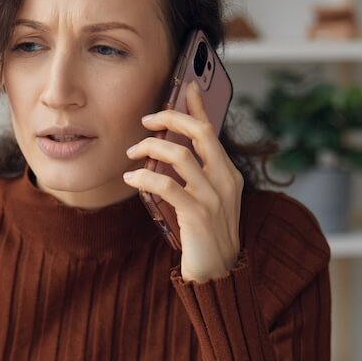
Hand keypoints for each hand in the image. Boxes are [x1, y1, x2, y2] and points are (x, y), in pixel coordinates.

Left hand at [122, 81, 243, 282]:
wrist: (218, 275)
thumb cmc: (205, 238)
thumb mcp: (205, 202)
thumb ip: (194, 179)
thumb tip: (167, 153)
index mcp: (229, 175)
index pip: (213, 131)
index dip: (199, 106)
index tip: (186, 85)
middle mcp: (226, 181)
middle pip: (200, 134)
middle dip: (171, 119)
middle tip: (146, 120)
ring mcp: (214, 198)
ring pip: (181, 156)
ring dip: (152, 149)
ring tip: (132, 154)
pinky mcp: (198, 216)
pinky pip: (167, 186)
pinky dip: (145, 177)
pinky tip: (132, 178)